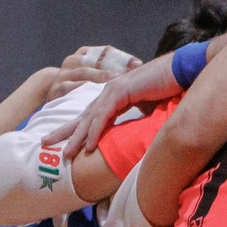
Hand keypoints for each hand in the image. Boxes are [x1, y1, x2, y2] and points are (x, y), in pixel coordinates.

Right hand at [38, 45, 136, 107]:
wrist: (51, 92)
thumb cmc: (80, 83)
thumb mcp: (95, 73)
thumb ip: (114, 69)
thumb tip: (141, 68)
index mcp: (85, 53)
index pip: (107, 51)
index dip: (123, 57)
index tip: (140, 64)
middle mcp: (73, 60)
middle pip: (96, 60)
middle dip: (114, 65)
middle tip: (131, 72)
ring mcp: (64, 73)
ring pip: (84, 72)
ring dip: (100, 76)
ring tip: (115, 81)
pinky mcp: (57, 88)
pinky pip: (71, 88)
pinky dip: (83, 90)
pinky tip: (96, 95)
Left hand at [56, 54, 184, 160]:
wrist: (182, 72)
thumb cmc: (170, 90)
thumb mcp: (150, 111)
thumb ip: (138, 122)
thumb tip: (136, 141)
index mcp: (115, 98)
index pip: (91, 117)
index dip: (78, 131)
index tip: (66, 144)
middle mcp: (109, 93)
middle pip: (83, 116)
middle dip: (64, 132)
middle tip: (45, 143)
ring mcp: (113, 90)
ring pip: (89, 118)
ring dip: (77, 137)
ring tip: (66, 154)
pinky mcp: (120, 91)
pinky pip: (104, 115)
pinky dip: (95, 131)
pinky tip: (89, 145)